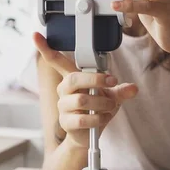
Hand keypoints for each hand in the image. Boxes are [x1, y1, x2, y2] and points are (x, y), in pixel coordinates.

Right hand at [33, 33, 137, 148]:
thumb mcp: (112, 96)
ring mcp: (64, 106)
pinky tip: (102, 118)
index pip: (56, 60)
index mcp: (72, 77)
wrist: (91, 134)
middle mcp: (65, 89)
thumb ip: (121, 90)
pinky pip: (82, 119)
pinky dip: (98, 119)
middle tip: (111, 82)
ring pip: (81, 100)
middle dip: (96, 80)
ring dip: (101, 103)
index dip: (45, 48)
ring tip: (110, 106)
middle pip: (74, 79)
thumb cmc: (98, 109)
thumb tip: (133, 89)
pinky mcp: (66, 122)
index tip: (35, 35)